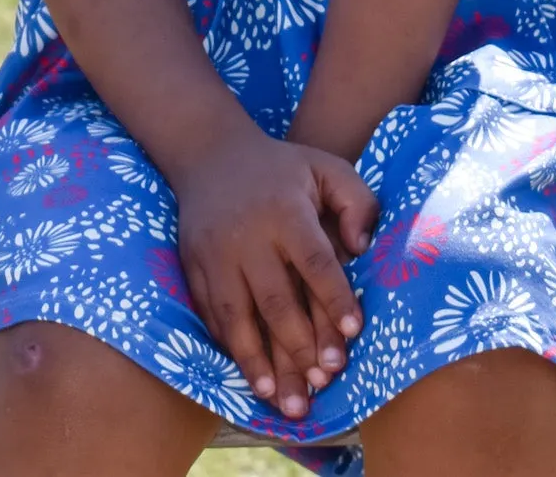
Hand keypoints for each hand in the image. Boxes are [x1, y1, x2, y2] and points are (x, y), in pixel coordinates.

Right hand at [169, 129, 378, 419]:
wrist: (211, 154)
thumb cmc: (281, 169)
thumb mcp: (325, 167)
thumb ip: (357, 202)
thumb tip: (362, 247)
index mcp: (285, 211)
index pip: (313, 261)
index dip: (334, 298)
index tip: (354, 333)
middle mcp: (247, 235)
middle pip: (275, 299)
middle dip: (300, 347)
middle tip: (323, 383)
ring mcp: (215, 255)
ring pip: (238, 317)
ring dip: (261, 363)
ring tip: (283, 402)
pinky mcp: (193, 268)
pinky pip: (213, 317)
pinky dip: (233, 351)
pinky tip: (253, 378)